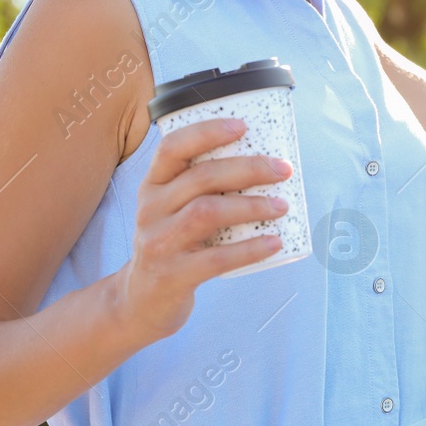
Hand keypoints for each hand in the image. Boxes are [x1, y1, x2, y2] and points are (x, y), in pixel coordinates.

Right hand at [117, 117, 292, 342]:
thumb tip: (266, 166)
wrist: (142, 299)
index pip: (173, 147)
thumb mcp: (174, 209)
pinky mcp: (173, 275)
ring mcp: (159, 243)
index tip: (243, 126)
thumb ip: (203, 187)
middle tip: (283, 170)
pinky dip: (250, 249)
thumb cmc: (172, 243)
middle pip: (200, 178)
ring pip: (207, 212)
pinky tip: (274, 242)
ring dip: (251, 206)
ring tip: (281, 206)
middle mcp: (151, 209)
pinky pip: (216, 258)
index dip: (207, 132)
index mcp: (154, 185)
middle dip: (247, 169)